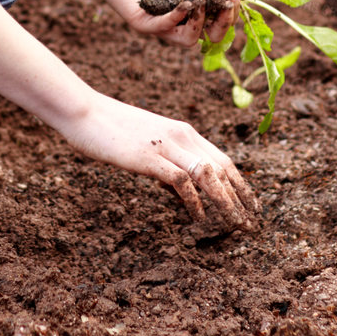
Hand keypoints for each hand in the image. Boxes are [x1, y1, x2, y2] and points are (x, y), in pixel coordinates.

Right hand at [57, 95, 259, 232]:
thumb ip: (168, 165)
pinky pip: (181, 181)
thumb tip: (181, 193)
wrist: (84, 112)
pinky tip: (197, 218)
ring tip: (235, 223)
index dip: (240, 183)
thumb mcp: (148, 145)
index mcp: (183, 131)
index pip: (222, 159)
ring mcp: (166, 145)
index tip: (250, 204)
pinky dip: (194, 201)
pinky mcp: (149, 157)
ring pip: (208, 174)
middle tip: (251, 222)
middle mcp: (181, 135)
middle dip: (240, 197)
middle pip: (222, 168)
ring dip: (225, 201)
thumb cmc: (111, 129)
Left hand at [92, 0, 238, 48]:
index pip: (221, 16)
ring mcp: (163, 24)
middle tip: (226, 7)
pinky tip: (184, 3)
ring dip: (200, 24)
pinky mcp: (145, 25)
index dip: (231, 9)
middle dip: (223, 24)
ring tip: (200, 4)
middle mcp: (182, 18)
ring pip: (190, 41)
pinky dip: (178, 18)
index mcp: (196, 3)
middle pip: (211, 35)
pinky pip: (167, 30)